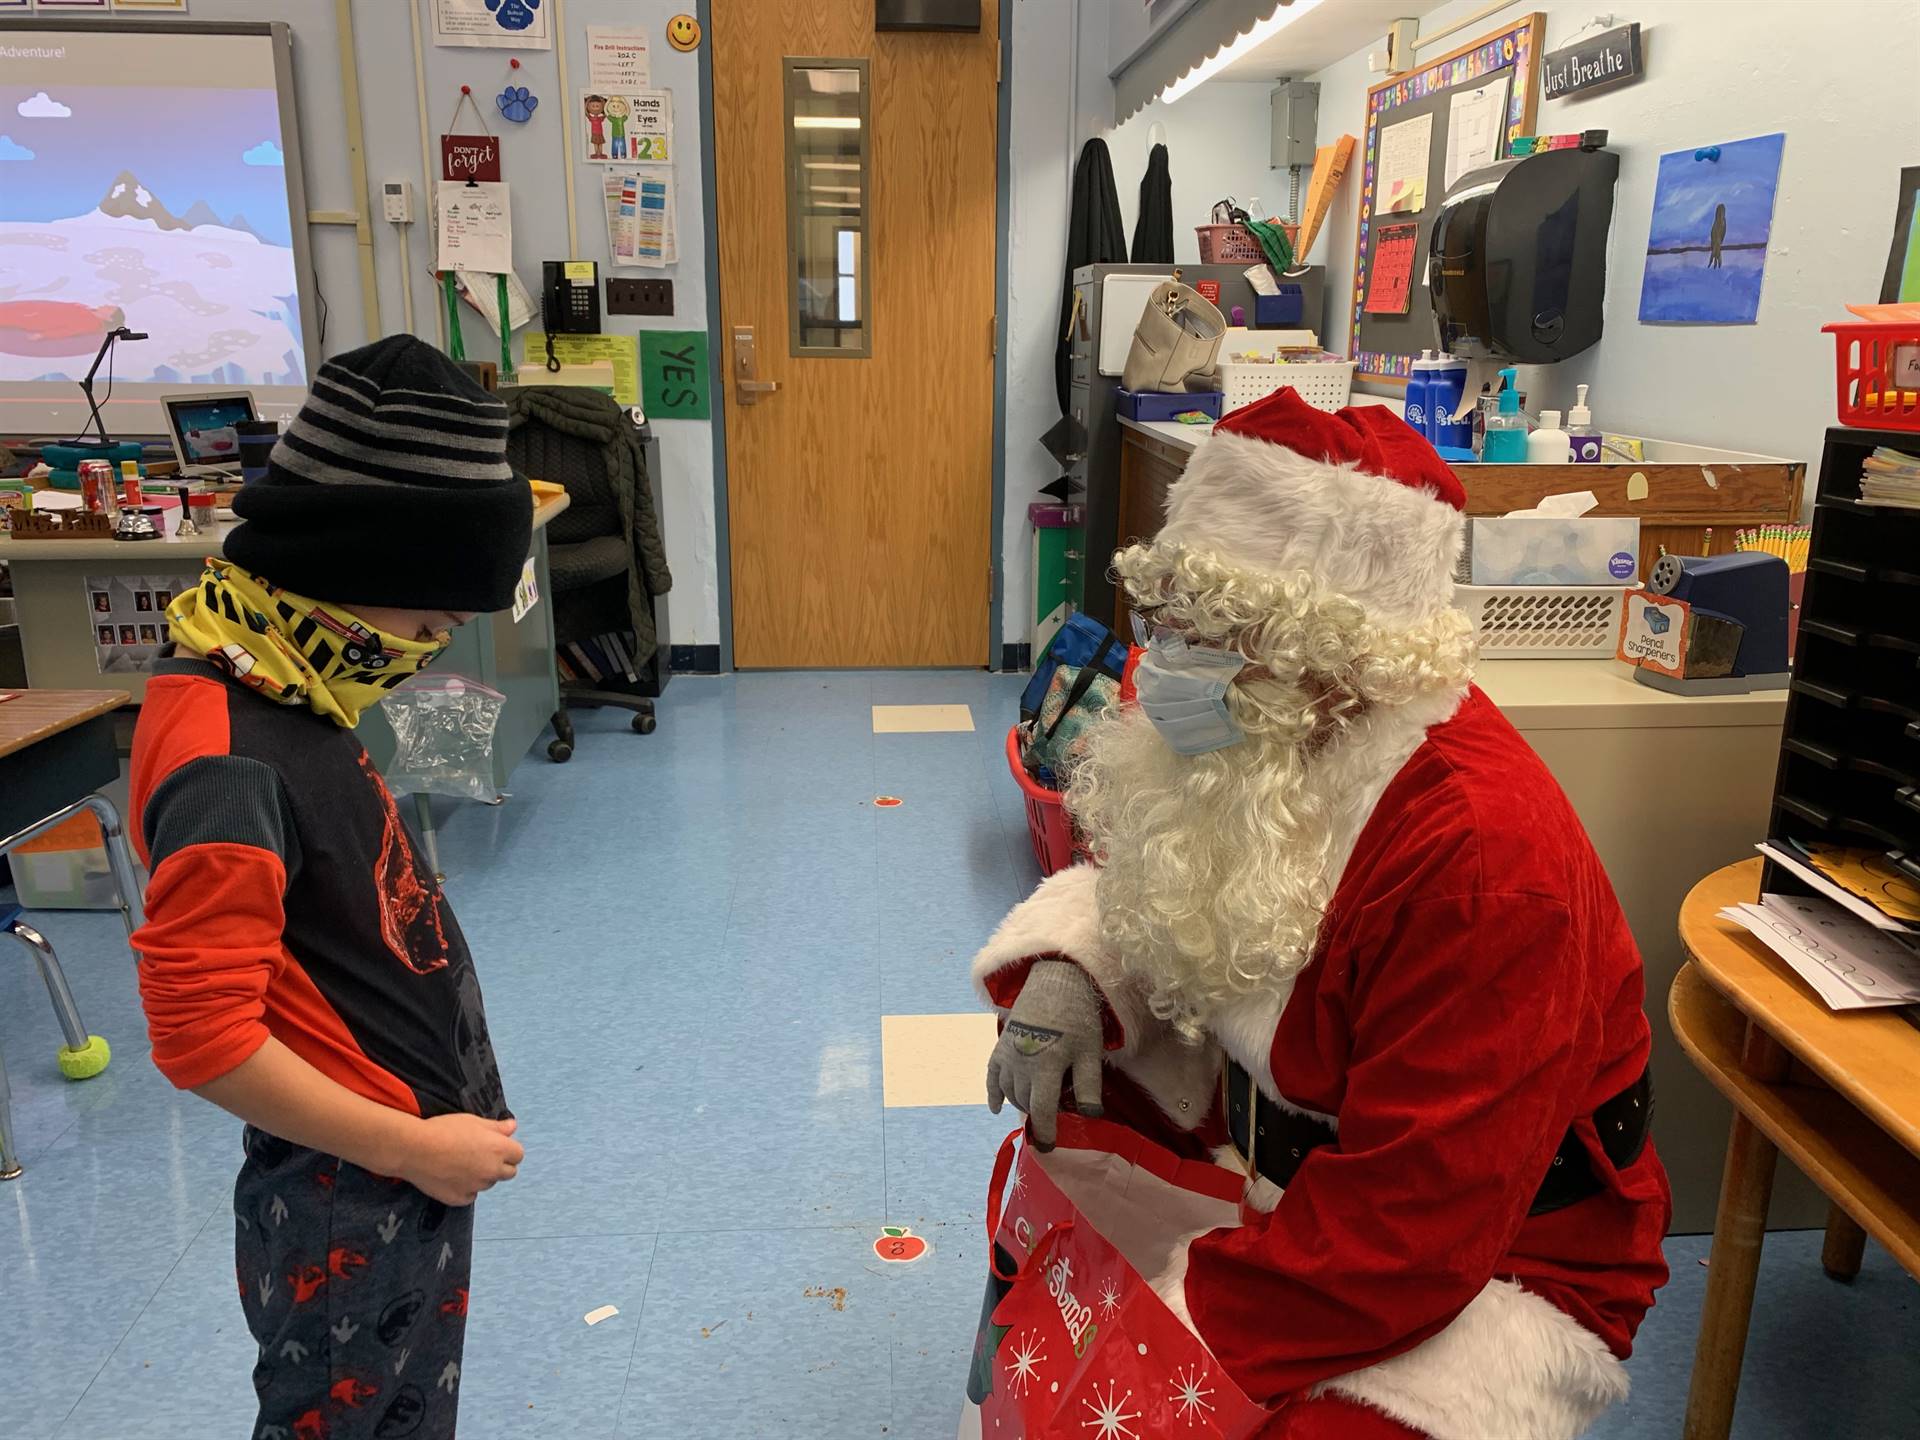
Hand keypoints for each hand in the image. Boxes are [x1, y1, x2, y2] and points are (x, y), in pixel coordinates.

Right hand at [398, 1113, 524, 1206]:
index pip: (518, 1155)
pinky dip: (465, 1188)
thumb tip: (513, 1127)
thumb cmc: (444, 1130)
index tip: (496, 1146)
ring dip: (482, 1176)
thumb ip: (497, 1127)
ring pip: (487, 1183)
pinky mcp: (460, 1199)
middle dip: (499, 1165)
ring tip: (461, 1164)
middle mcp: (492, 1171)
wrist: (415, 1149)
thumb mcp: (474, 1121)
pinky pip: (470, 1195)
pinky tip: (451, 1176)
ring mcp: (476, 1187)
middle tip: (480, 1156)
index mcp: (499, 1150)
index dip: (508, 1150)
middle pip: (508, 1173)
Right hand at [986, 960, 1104, 1149]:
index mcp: (1046, 1067)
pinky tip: (997, 1107)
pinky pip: (991, 1075)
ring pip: (1009, 1092)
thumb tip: (1090, 1116)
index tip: (1048, 1149)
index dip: (1045, 1132)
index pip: (1042, 1111)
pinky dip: (993, 1093)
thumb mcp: (1090, 1052)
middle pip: (1025, 1103)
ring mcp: (1007, 1054)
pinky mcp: (1001, 1045)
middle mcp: (1021, 1064)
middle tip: (1049, 1125)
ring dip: (1022, 1103)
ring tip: (1037, 1107)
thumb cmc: (1078, 1018)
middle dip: (1036, 1118)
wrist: (1056, 980)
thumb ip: (1089, 1086)